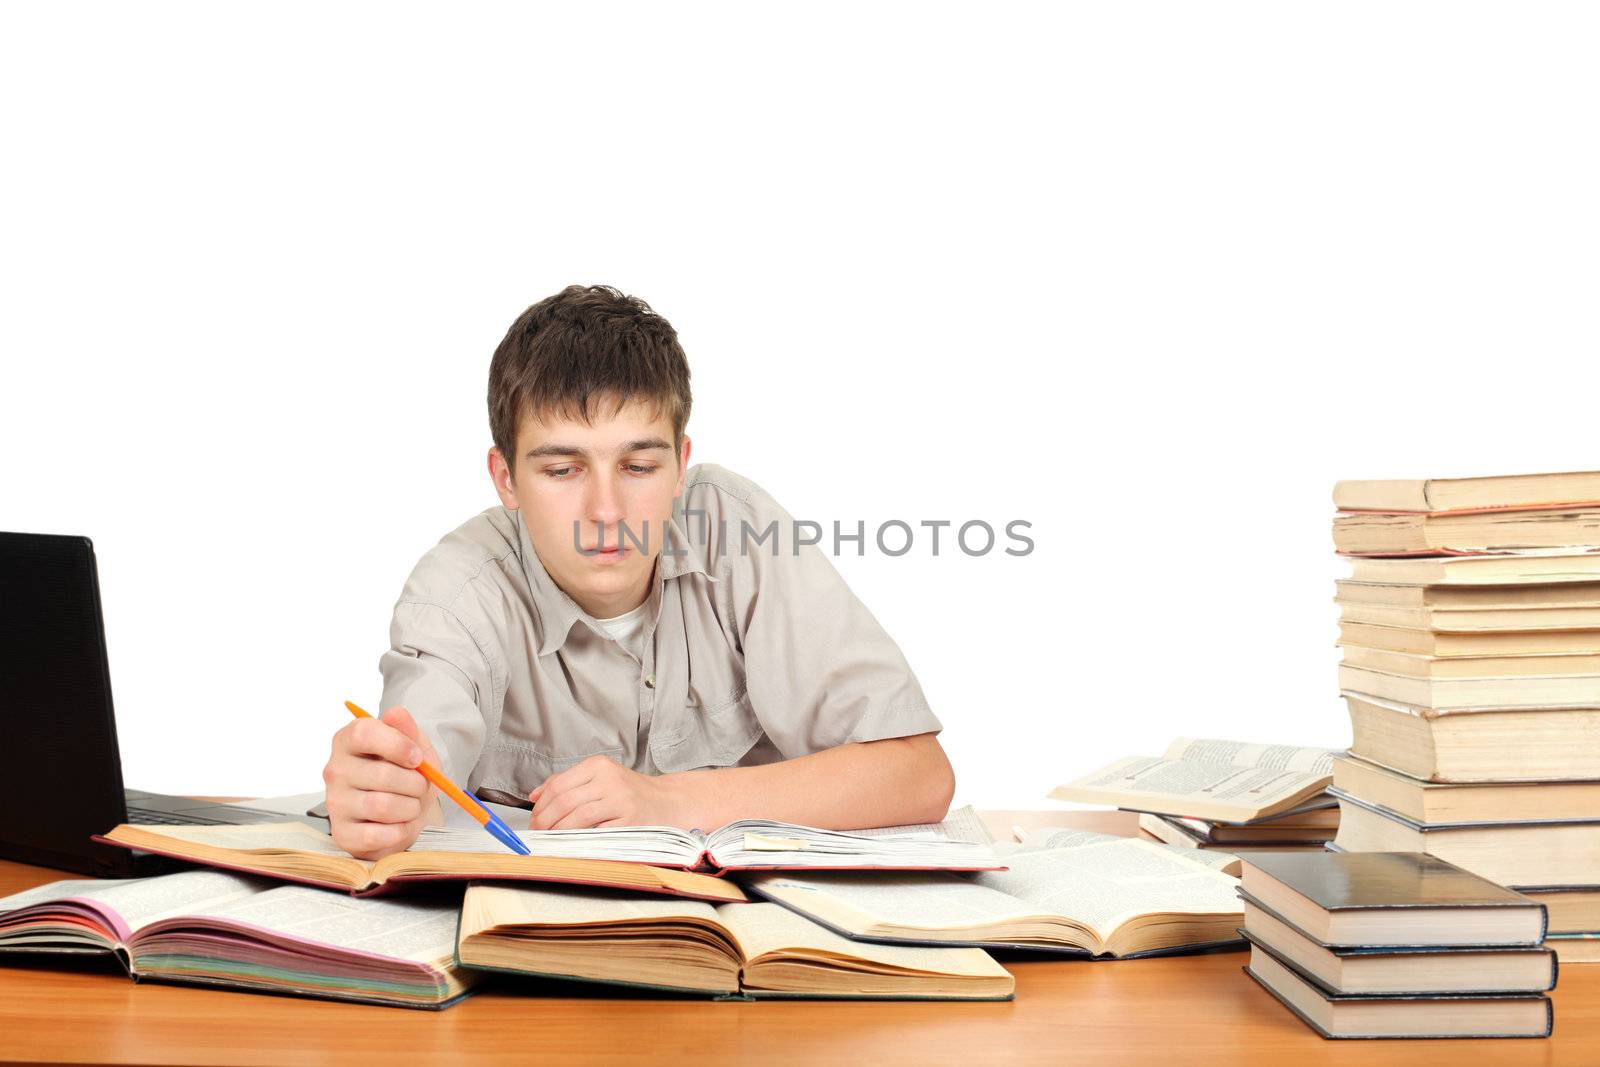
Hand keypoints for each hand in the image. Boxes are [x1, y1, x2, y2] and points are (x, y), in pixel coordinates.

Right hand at [323, 706, 443, 858]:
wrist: (407, 813)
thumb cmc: (407, 775)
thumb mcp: (414, 747)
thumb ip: (407, 729)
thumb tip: (396, 714)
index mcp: (348, 740)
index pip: (365, 732)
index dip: (398, 745)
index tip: (417, 758)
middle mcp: (335, 770)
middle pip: (383, 774)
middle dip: (415, 784)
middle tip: (419, 787)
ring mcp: (335, 803)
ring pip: (382, 806)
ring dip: (410, 808)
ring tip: (411, 806)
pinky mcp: (342, 833)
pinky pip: (377, 835)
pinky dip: (400, 831)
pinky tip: (399, 825)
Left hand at [527, 755, 690, 829]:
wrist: (667, 801)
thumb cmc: (629, 792)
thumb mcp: (600, 777)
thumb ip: (567, 782)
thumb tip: (535, 796)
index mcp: (599, 765)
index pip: (559, 785)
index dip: (541, 806)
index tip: (533, 819)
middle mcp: (610, 779)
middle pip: (565, 801)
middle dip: (545, 821)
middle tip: (537, 833)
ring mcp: (621, 800)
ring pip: (577, 817)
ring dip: (558, 832)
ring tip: (550, 840)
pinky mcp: (629, 821)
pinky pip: (597, 833)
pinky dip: (579, 841)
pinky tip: (571, 845)